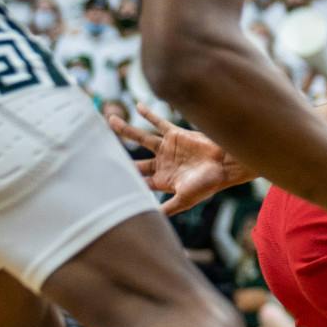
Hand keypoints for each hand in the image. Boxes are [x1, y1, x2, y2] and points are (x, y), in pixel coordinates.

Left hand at [108, 103, 246, 214]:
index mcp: (163, 181)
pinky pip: (160, 122)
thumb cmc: (208, 184)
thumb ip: (167, 208)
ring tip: (110, 121)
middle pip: (135, 159)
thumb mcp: (184, 199)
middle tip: (99, 149)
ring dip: (126, 130)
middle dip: (119, 155)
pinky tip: (137, 106)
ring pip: (142, 138)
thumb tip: (149, 220)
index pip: (138, 180)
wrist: (227, 164)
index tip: (104, 177)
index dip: (123, 178)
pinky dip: (149, 114)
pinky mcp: (176, 134)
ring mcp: (169, 148)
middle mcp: (163, 164)